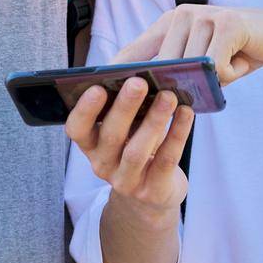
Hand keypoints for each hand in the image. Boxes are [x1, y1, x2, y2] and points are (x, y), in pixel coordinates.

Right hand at [65, 77, 193, 217]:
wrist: (152, 193)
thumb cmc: (136, 145)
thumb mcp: (125, 126)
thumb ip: (124, 101)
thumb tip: (137, 69)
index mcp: (90, 144)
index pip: (77, 129)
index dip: (85, 110)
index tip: (98, 87)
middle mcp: (102, 164)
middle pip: (111, 136)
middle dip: (125, 107)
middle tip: (139, 82)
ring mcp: (127, 181)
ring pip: (137, 151)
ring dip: (154, 121)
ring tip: (169, 96)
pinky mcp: (154, 191)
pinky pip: (165, 161)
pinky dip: (177, 135)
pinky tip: (186, 113)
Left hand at [112, 5, 262, 87]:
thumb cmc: (238, 53)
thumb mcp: (202, 62)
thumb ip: (176, 74)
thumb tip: (146, 102)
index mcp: (169, 23)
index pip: (132, 51)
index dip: (117, 75)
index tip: (104, 98)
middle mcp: (182, 14)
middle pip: (161, 66)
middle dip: (174, 87)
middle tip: (196, 91)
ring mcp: (204, 15)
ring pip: (190, 69)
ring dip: (211, 80)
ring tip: (229, 67)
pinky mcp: (228, 23)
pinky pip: (216, 67)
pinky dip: (229, 75)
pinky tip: (241, 61)